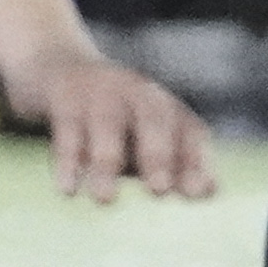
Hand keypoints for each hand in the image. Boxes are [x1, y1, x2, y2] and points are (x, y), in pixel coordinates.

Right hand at [0, 39, 212, 203]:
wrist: (56, 66)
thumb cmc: (112, 119)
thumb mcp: (143, 136)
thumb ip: (174, 162)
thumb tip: (211, 192)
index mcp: (165, 107)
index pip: (189, 133)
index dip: (196, 162)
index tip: (198, 194)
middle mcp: (138, 93)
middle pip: (154, 121)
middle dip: (158, 156)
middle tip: (158, 191)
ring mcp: (100, 92)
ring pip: (107, 127)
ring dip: (106, 163)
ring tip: (104, 199)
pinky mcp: (65, 96)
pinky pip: (68, 130)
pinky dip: (68, 160)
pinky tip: (68, 189)